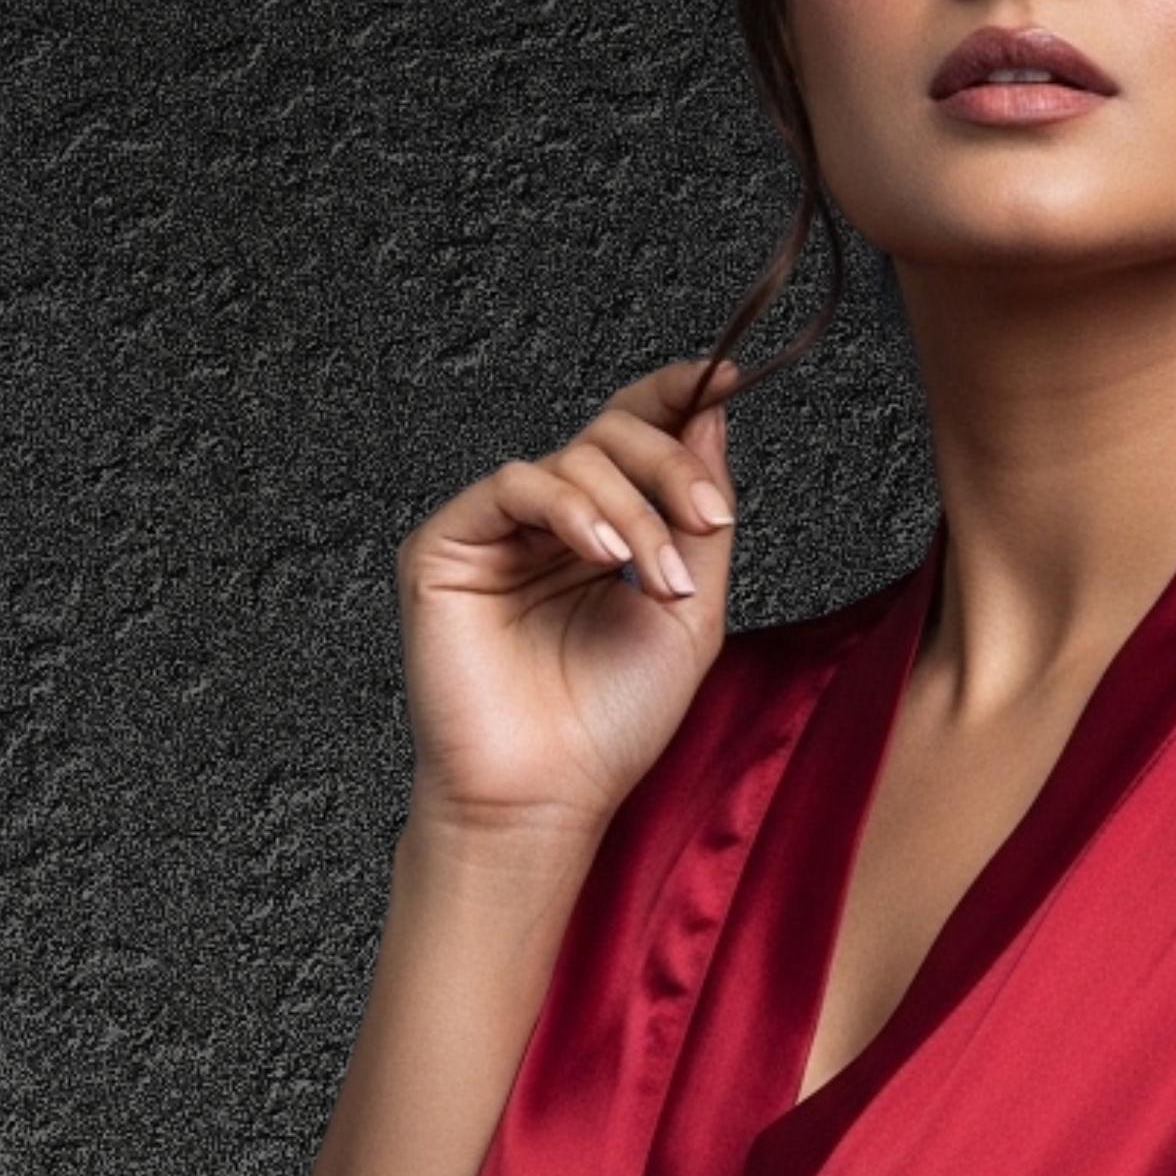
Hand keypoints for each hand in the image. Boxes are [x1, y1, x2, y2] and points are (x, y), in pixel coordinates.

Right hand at [393, 351, 744, 843]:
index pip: (636, 438)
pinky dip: (570, 509)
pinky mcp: (448, 545)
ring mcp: (496, 531)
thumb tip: (709, 414)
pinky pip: (515, 484)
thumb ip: (697, 517)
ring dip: (633, 509)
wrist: (547, 798)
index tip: (726, 377)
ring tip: (658, 579)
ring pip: (573, 458)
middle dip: (670, 467)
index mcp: (604, 533)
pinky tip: (603, 557)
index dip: (677, 398)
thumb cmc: (611, 725)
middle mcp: (549, 523)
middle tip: (708, 520)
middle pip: (612, 436)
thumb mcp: (690, 613)